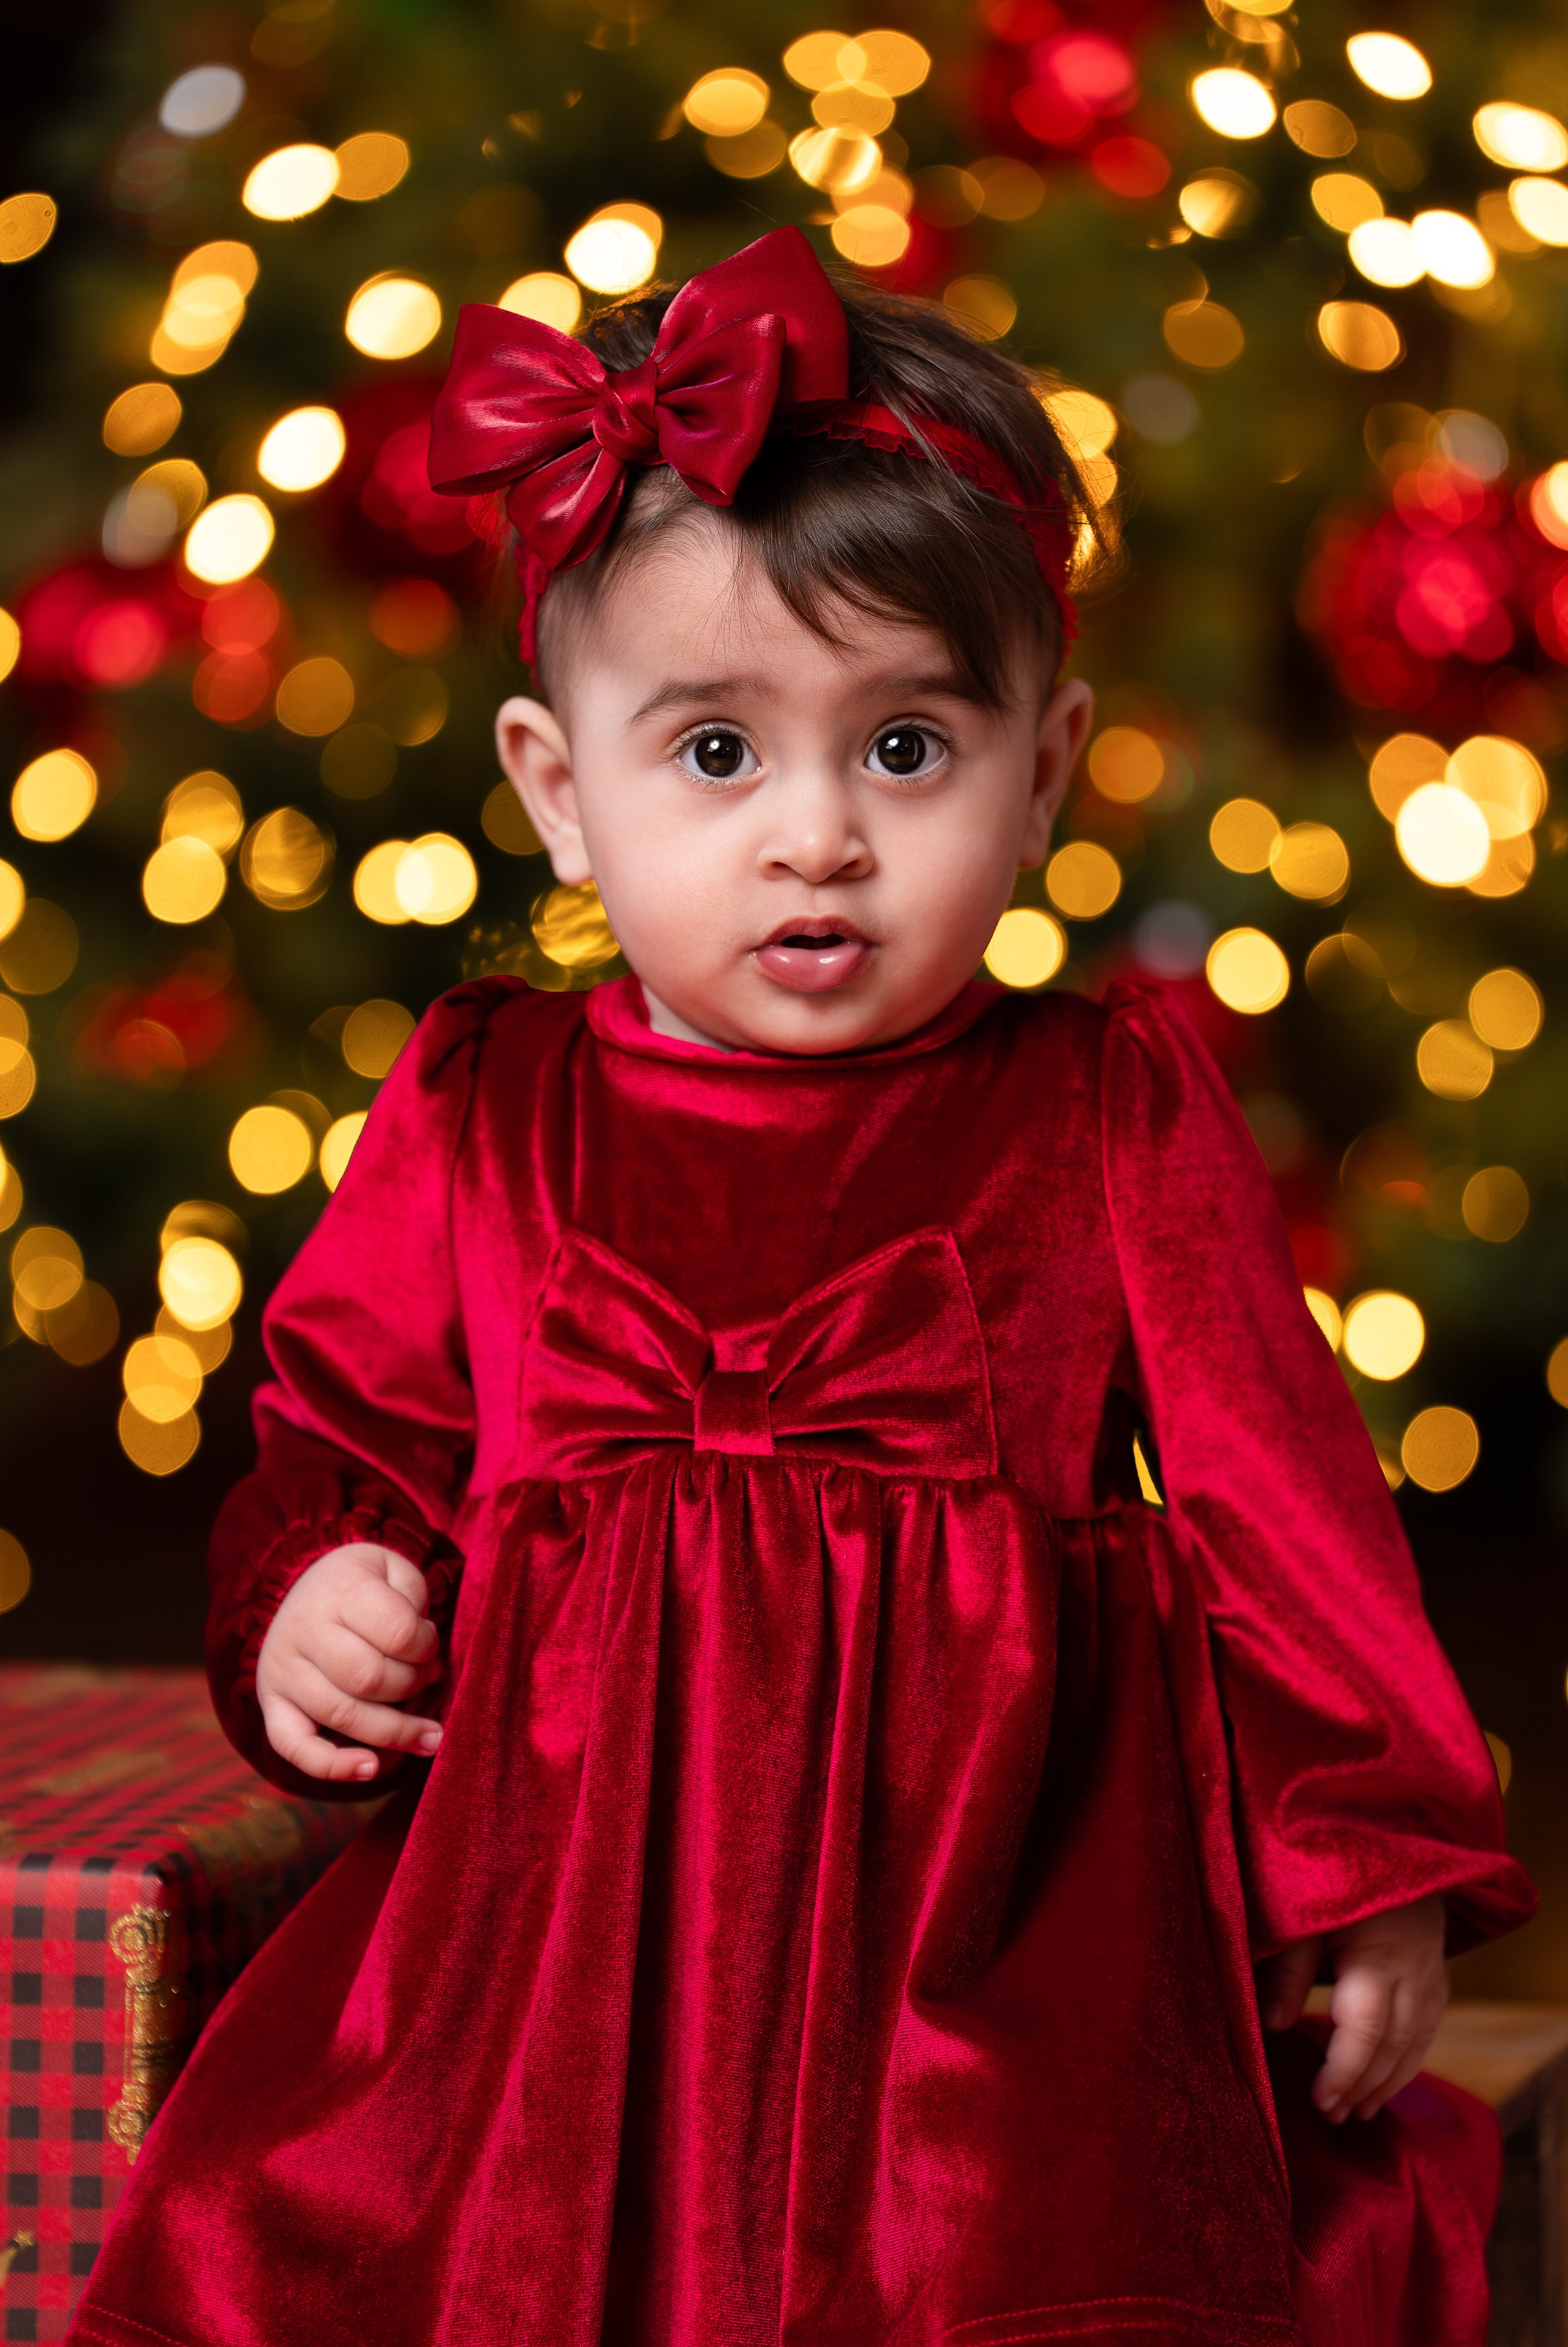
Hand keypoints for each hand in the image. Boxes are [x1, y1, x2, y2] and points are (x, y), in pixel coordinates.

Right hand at [256, 1542, 445, 1784]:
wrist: (308, 1584)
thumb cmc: (365, 1584)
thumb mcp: (395, 1572)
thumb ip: (416, 1608)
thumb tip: (429, 1668)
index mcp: (341, 1589)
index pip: (398, 1632)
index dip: (427, 1647)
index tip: (430, 1644)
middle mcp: (303, 1629)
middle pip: (369, 1679)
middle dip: (411, 1686)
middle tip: (426, 1677)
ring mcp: (282, 1669)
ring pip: (342, 1715)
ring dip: (394, 1732)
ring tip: (429, 1736)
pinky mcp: (271, 1702)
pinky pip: (293, 1745)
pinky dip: (332, 1766)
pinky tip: (370, 1769)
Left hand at [1257, 1895, 1447, 2123]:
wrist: (1393, 1845)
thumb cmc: (1335, 1876)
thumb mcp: (1303, 1915)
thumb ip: (1289, 1970)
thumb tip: (1274, 2027)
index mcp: (1378, 1954)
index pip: (1365, 2029)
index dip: (1343, 2070)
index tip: (1320, 2101)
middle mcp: (1414, 1971)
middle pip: (1392, 2045)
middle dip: (1362, 2085)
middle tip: (1330, 2116)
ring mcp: (1432, 1976)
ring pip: (1415, 2044)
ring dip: (1386, 2082)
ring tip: (1356, 2113)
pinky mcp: (1438, 1978)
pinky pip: (1427, 2032)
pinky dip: (1406, 2062)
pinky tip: (1385, 2084)